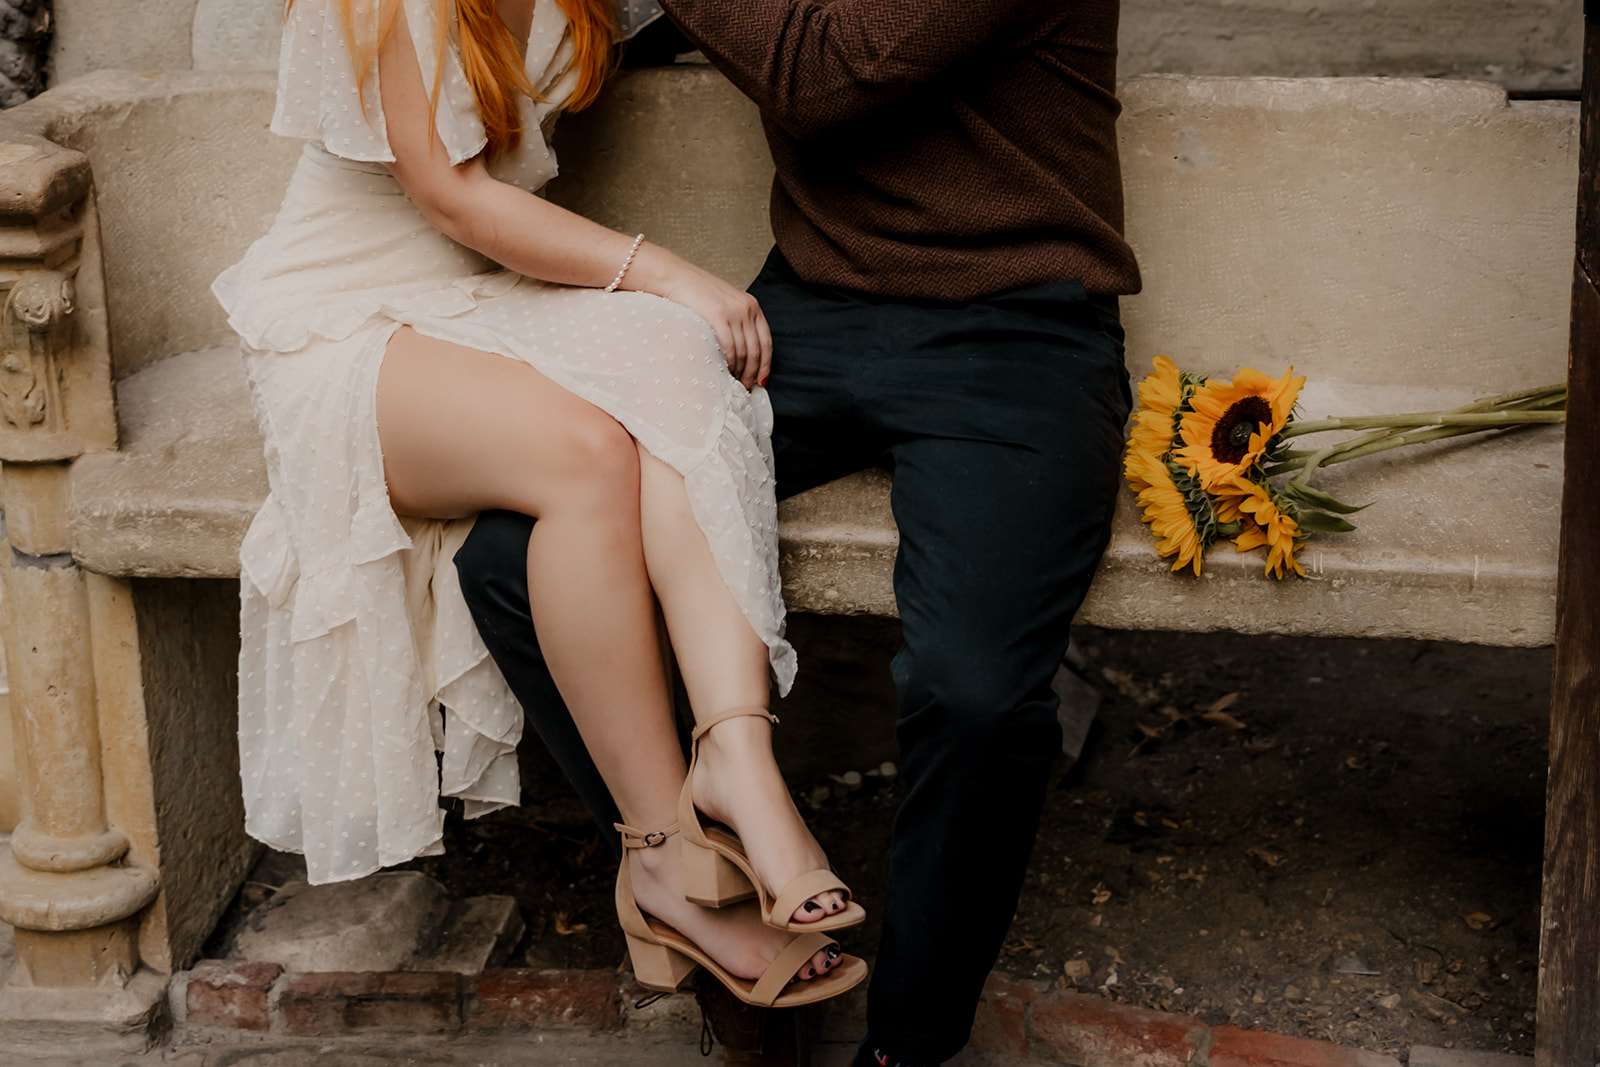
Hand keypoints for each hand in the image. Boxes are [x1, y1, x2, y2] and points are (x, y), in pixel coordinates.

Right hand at [630, 248, 772, 388]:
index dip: (765, 365)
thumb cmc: (697, 295)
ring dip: (739, 371)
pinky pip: (729, 346)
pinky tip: (724, 371)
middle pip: (756, 350)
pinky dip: (729, 363)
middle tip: (745, 387)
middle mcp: (747, 308)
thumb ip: (738, 323)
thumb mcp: (726, 304)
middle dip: (752, 373)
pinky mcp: (718, 316)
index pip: (766, 341)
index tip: (761, 381)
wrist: (676, 278)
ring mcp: (733, 312)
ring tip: (733, 382)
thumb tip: (743, 356)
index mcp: (752, 306)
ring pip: (743, 351)